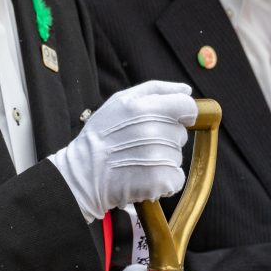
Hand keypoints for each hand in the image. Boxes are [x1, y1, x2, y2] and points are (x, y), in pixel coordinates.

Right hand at [50, 81, 197, 221]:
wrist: (83, 174)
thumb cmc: (100, 136)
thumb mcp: (120, 101)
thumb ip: (156, 89)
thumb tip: (186, 90)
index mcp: (147, 107)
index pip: (187, 106)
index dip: (181, 114)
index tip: (168, 121)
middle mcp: (155, 130)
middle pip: (180, 133)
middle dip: (165, 138)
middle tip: (140, 144)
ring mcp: (159, 156)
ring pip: (177, 156)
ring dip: (162, 160)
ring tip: (137, 161)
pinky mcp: (161, 180)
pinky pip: (176, 177)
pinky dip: (164, 180)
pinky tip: (143, 176)